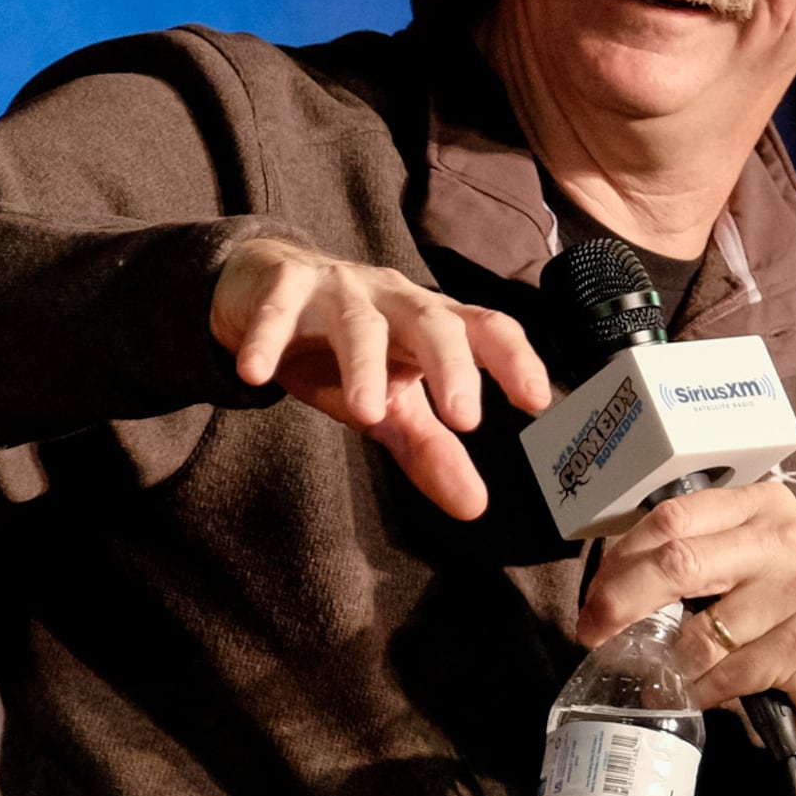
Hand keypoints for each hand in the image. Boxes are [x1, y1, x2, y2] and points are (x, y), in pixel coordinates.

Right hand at [209, 236, 551, 520]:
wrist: (266, 288)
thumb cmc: (340, 348)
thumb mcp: (389, 401)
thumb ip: (430, 447)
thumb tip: (475, 507)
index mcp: (429, 323)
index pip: (485, 330)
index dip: (516, 360)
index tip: (538, 401)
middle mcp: (393, 299)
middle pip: (432, 322)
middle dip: (452, 366)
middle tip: (465, 419)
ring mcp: (337, 289)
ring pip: (358, 322)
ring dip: (364, 364)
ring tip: (366, 413)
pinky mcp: (283, 288)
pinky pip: (277, 310)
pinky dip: (267, 337)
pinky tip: (257, 372)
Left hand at [578, 482, 795, 760]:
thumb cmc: (790, 615)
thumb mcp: (752, 565)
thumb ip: (696, 557)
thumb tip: (608, 588)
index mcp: (760, 505)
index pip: (670, 518)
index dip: (620, 560)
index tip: (594, 597)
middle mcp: (784, 537)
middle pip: (675, 564)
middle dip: (621, 603)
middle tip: (594, 634)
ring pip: (698, 632)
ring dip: (667, 663)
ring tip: (660, 674)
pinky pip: (726, 673)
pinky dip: (698, 691)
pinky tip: (694, 694)